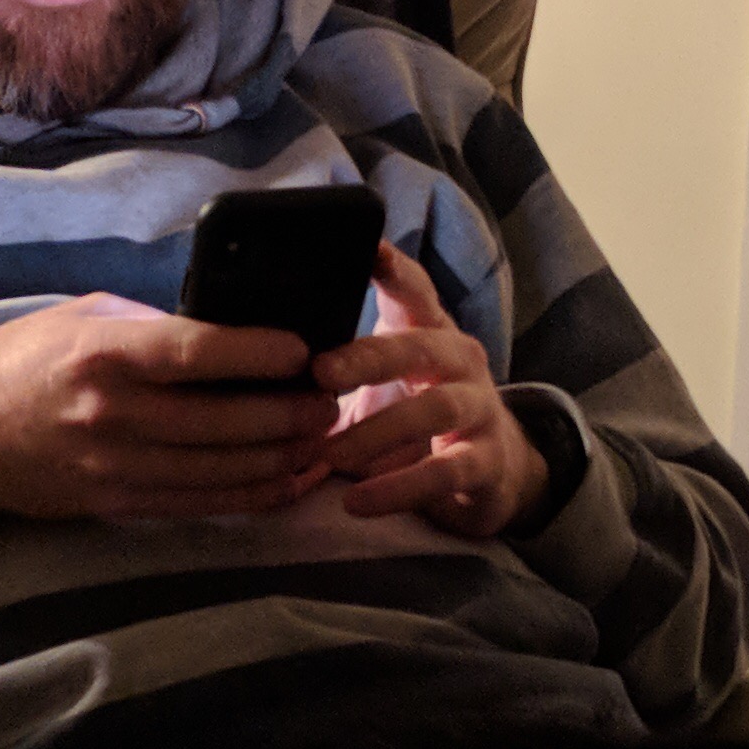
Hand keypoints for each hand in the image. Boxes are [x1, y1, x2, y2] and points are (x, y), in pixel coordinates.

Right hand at [0, 298, 336, 523]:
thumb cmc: (25, 360)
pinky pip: (203, 505)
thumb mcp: (84, 316)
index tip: (304, 350)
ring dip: (284, 456)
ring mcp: (118, 466)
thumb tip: (229, 324)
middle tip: (331, 397)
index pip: (197, 353)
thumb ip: (153, 324)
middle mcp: (113, 415)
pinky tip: (288, 478)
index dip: (260, 353)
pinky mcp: (121, 503)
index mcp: (105, 354)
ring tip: (320, 436)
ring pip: (223, 471)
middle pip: (225, 422)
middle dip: (291, 412)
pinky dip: (254, 494)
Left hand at [309, 246, 549, 538]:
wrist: (493, 472)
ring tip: (329, 453)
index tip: (366, 247)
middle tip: (319, 370)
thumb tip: (255, 360)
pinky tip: (357, 501)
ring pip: (433, 410)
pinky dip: (397, 489)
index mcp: (430, 331)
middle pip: (418, 347)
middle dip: (368, 356)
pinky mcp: (486, 463)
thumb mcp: (381, 384)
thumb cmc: (416, 415)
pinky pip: (443, 473)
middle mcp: (460, 360)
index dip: (393, 268)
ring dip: (377, 431)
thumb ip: (336, 367)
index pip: (414, 290)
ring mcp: (479, 409)